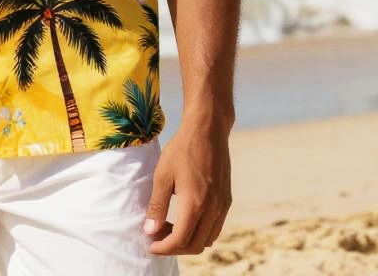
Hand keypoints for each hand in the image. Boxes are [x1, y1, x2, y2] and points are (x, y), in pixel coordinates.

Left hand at [142, 122, 231, 255]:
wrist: (207, 130)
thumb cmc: (182, 149)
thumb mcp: (162, 175)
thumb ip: (157, 205)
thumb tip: (150, 231)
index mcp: (195, 204)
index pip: (180, 240)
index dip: (164, 247)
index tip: (150, 244)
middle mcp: (213, 209)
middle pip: (195, 245)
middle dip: (175, 247)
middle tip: (157, 237)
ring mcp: (222, 206)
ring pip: (207, 239)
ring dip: (188, 241)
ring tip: (169, 228)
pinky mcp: (226, 200)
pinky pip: (215, 228)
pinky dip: (200, 232)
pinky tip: (185, 218)